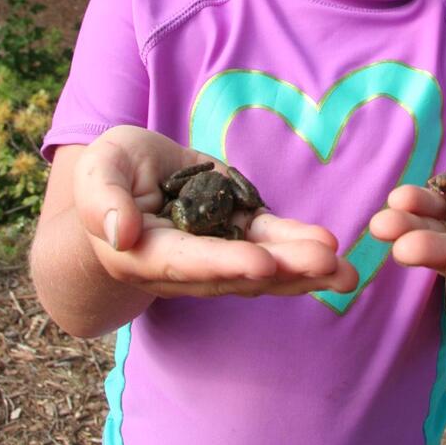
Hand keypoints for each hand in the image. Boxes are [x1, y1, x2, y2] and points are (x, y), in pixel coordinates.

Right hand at [75, 126, 358, 298]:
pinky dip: (303, 246)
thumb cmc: (111, 172)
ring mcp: (220, 250)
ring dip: (305, 269)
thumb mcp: (99, 172)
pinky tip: (335, 253)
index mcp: (147, 255)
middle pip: (238, 272)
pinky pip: (275, 241)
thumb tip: (122, 233)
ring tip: (346, 272)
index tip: (262, 266)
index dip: (225, 264)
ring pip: (264, 265)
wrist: (131, 176)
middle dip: (284, 271)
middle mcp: (188, 265)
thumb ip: (104, 202)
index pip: (188, 263)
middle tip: (325, 266)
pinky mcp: (242, 229)